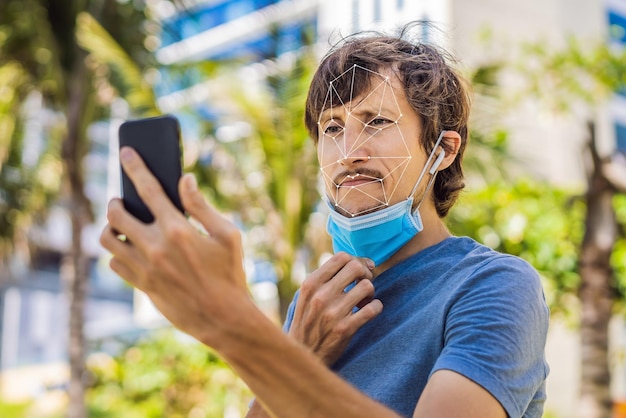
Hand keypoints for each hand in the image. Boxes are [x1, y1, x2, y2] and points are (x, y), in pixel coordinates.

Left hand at [99, 147, 249, 346]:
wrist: (223, 318)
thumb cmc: (230, 274)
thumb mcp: (227, 235)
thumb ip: (202, 206)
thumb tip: (185, 180)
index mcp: (178, 228)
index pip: (148, 188)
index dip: (134, 166)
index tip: (125, 151)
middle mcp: (155, 246)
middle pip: (116, 213)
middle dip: (115, 201)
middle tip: (121, 201)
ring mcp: (145, 267)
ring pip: (107, 239)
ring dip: (110, 227)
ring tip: (121, 225)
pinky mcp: (141, 285)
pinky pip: (114, 262)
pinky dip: (118, 252)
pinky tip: (131, 249)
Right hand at [288, 252, 382, 365]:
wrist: (302, 354)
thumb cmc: (308, 320)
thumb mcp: (307, 296)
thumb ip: (325, 278)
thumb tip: (358, 262)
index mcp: (311, 284)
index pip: (341, 257)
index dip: (356, 260)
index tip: (361, 270)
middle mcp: (321, 296)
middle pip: (356, 267)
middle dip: (366, 273)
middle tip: (364, 284)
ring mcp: (333, 313)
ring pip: (367, 286)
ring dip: (371, 292)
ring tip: (363, 300)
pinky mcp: (345, 329)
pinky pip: (373, 309)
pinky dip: (376, 307)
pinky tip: (370, 311)